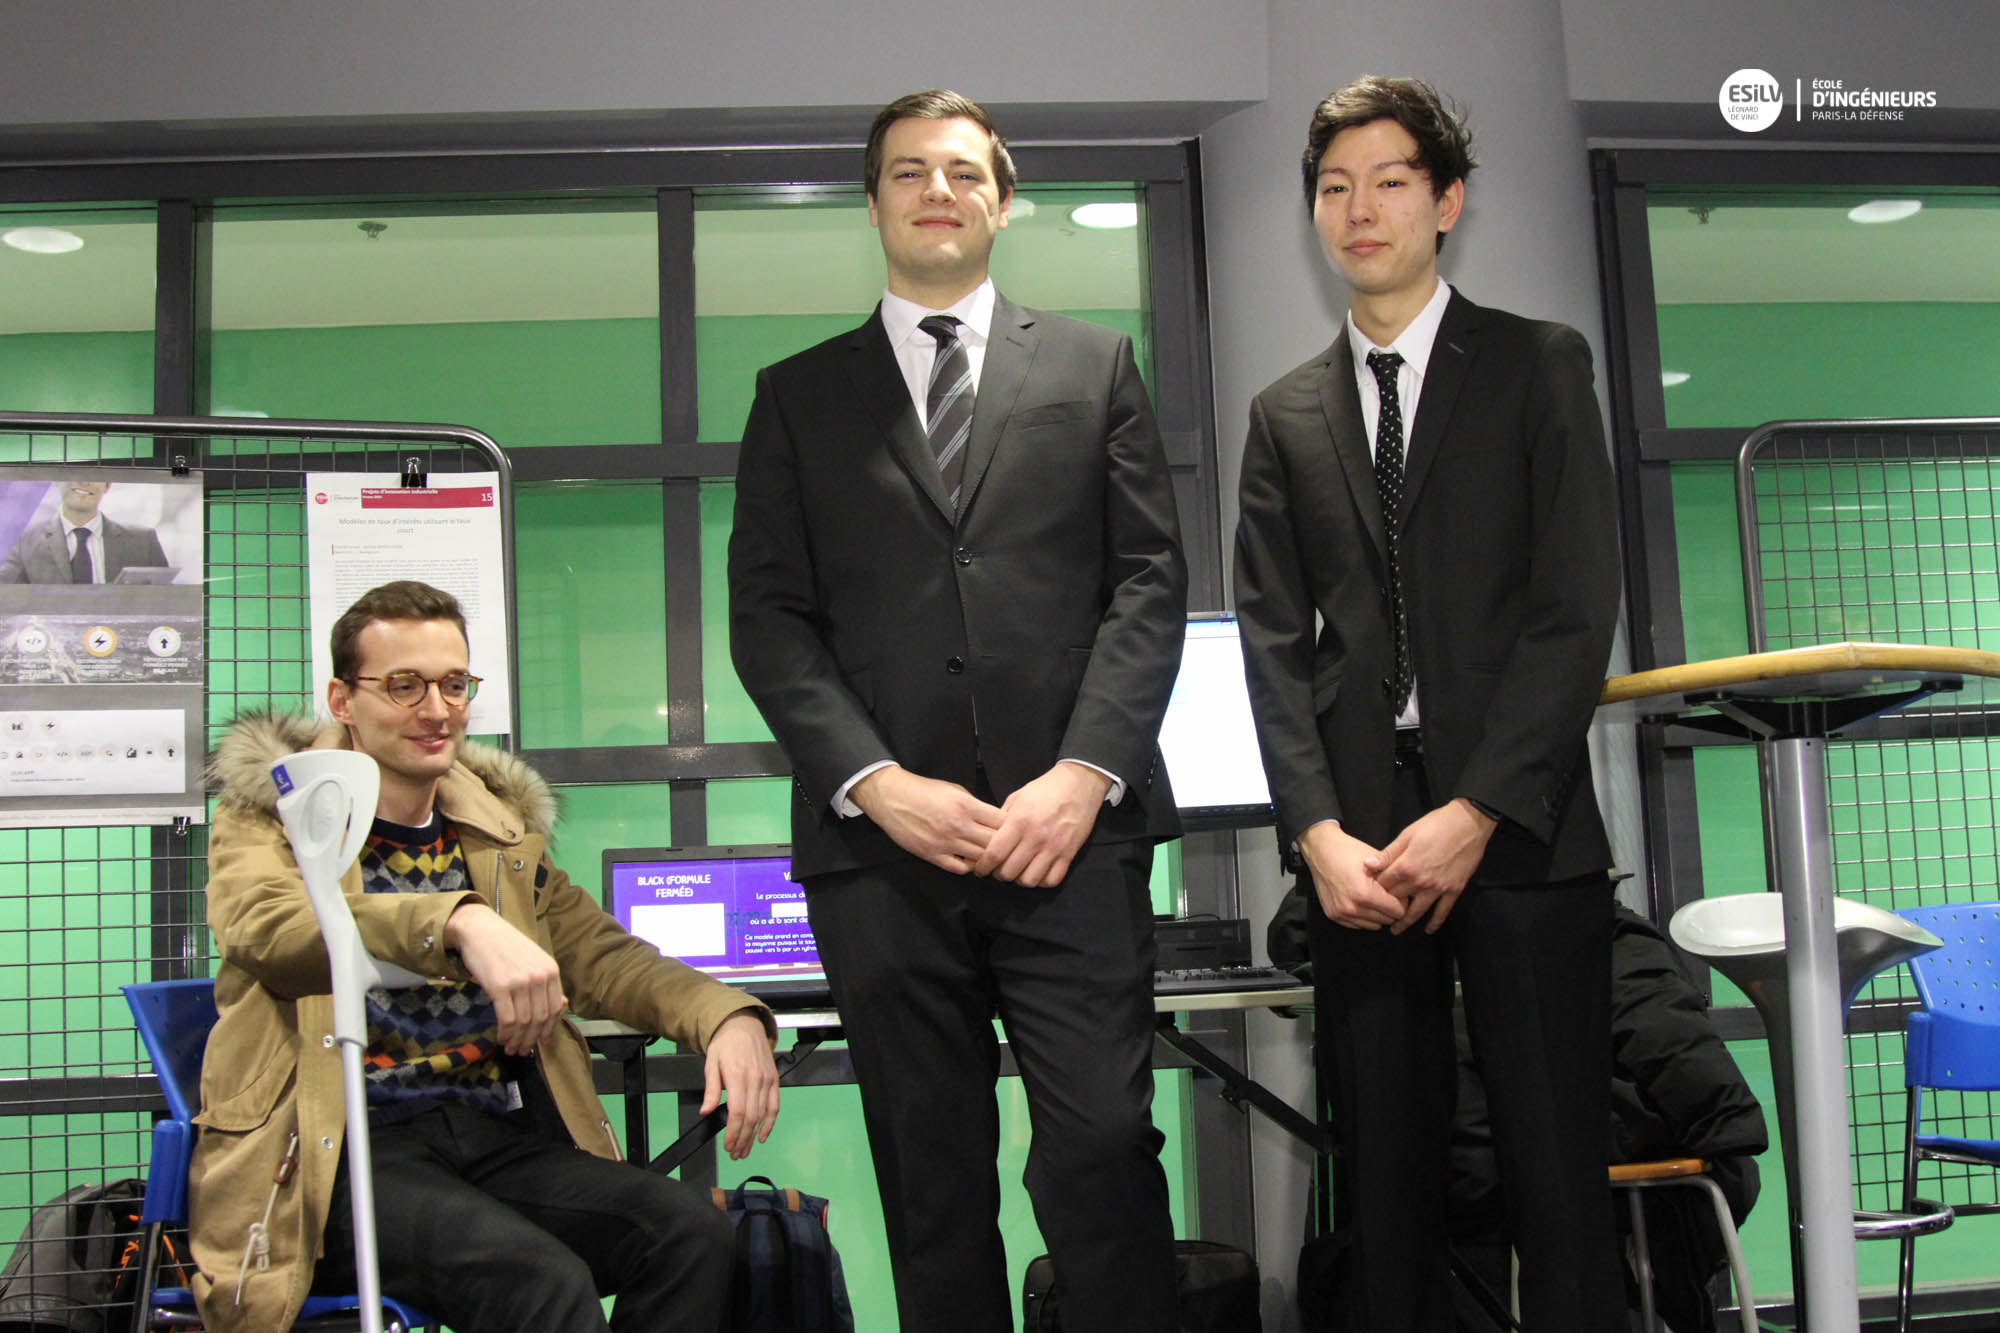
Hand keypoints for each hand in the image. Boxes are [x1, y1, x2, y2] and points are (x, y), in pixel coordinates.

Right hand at [444, 902, 566, 1054]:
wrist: (480, 929)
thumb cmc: (505, 945)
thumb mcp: (533, 959)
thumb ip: (545, 982)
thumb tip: (560, 1006)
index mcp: (551, 970)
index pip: (555, 1008)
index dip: (548, 1029)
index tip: (542, 1041)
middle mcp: (539, 976)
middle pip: (540, 1018)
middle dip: (532, 1039)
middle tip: (523, 1050)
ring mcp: (521, 981)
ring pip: (525, 1022)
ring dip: (517, 1040)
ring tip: (510, 1048)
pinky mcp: (500, 987)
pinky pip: (507, 1019)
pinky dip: (505, 1033)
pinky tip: (501, 1038)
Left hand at [701, 1011, 780, 1159]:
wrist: (743, 1025)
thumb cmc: (726, 1044)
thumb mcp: (711, 1064)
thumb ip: (711, 1090)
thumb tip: (706, 1111)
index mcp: (737, 1075)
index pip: (737, 1112)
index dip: (733, 1132)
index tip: (728, 1145)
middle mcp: (755, 1079)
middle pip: (751, 1117)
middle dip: (743, 1139)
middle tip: (736, 1153)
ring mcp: (767, 1080)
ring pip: (763, 1115)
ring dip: (754, 1135)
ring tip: (745, 1149)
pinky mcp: (774, 1080)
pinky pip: (774, 1106)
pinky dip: (770, 1123)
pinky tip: (763, 1135)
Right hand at [850, 765, 1004, 873]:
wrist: (892, 797)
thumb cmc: (925, 790)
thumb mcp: (955, 789)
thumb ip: (976, 805)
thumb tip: (995, 819)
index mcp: (966, 805)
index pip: (1002, 822)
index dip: (1012, 827)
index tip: (1014, 830)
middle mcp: (958, 825)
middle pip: (995, 843)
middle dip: (1005, 846)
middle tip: (1009, 849)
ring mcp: (945, 843)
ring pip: (980, 859)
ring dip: (988, 859)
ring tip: (992, 857)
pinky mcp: (932, 855)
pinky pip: (960, 868)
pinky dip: (969, 867)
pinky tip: (971, 861)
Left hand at [971, 762, 1108, 887]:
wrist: (1079, 783)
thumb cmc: (1045, 789)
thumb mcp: (1017, 797)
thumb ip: (1001, 819)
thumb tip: (987, 839)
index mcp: (1019, 821)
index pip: (994, 854)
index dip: (983, 866)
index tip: (980, 869)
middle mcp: (1036, 837)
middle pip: (1009, 871)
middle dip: (999, 874)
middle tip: (998, 870)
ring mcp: (1054, 847)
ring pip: (1030, 880)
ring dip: (1020, 880)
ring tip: (1018, 872)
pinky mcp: (1069, 853)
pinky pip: (1052, 880)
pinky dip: (1041, 881)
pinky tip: (1037, 872)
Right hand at [1297, 820, 1402, 929]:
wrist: (1321, 850)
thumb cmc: (1349, 851)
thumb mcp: (1376, 861)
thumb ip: (1394, 879)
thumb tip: (1408, 894)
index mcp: (1364, 894)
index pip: (1397, 911)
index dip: (1402, 901)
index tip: (1399, 893)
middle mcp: (1352, 908)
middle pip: (1386, 920)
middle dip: (1390, 908)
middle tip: (1387, 895)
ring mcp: (1341, 913)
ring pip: (1373, 925)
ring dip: (1377, 914)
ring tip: (1374, 898)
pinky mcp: (1333, 915)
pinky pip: (1357, 925)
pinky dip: (1363, 917)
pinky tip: (1362, 902)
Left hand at [1367, 798, 1497, 934]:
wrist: (1469, 824)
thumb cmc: (1436, 825)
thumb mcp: (1407, 835)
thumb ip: (1388, 854)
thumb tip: (1368, 865)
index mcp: (1406, 866)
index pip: (1384, 884)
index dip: (1375, 889)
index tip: (1370, 894)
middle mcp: (1420, 881)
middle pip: (1397, 899)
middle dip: (1386, 906)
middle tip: (1379, 914)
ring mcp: (1438, 888)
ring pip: (1417, 911)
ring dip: (1405, 922)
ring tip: (1396, 930)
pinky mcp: (1454, 890)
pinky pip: (1443, 911)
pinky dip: (1435, 922)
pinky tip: (1428, 930)